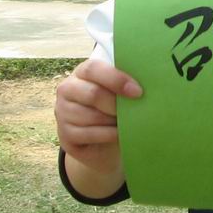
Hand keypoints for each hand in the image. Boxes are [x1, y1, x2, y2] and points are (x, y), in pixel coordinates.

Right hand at [54, 56, 143, 188]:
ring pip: (92, 116)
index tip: (138, 92)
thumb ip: (126, 85)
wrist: (103, 143)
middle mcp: (67, 89)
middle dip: (117, 105)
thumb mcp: (119, 94)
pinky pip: (90, 134)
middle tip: (134, 111)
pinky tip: (119, 134)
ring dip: (114, 122)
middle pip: (93, 94)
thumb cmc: (115, 111)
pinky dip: (109, 135)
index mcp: (82, 72)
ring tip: (127, 123)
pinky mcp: (65, 135)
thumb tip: (150, 81)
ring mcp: (62, 113)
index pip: (93, 69)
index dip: (116, 79)